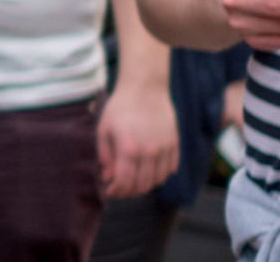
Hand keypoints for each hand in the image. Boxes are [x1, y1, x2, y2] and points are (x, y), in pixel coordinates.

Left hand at [96, 82, 178, 199]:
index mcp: (129, 149)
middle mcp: (149, 152)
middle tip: (120, 189)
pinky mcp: (175, 144)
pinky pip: (170, 169)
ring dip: (145, 185)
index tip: (110, 191)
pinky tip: (149, 170)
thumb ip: (106, 156)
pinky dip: (160, 175)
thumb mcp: (104, 130)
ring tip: (134, 180)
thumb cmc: (120, 107)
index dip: (117, 192)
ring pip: (158, 180)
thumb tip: (109, 177)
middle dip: (129, 192)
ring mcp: (165, 148)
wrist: (145, 87)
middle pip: (142, 186)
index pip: (125, 183)